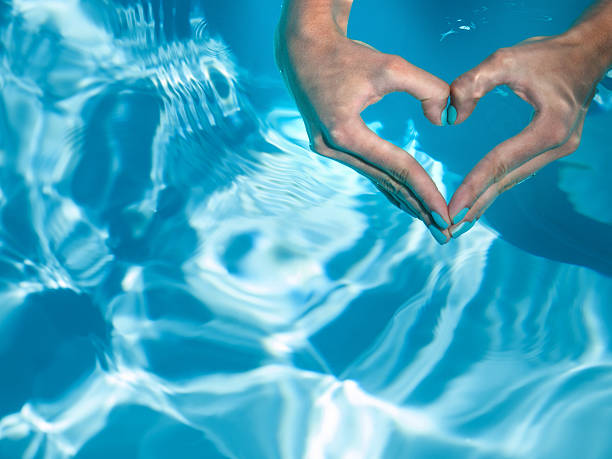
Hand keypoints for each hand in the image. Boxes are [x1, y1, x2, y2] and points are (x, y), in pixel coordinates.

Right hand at [275, 3, 452, 242]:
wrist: (303, 48)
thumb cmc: (346, 54)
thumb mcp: (391, 65)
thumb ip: (427, 88)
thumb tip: (445, 119)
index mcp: (344, 131)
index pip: (395, 166)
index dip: (424, 190)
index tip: (447, 214)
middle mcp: (332, 147)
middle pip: (384, 182)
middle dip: (418, 207)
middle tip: (446, 233)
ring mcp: (327, 149)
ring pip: (374, 179)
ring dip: (404, 200)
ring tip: (430, 223)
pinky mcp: (329, 146)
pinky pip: (365, 170)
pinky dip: (387, 185)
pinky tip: (403, 202)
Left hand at [447, 32, 611, 237]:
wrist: (587, 53)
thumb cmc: (548, 54)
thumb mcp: (506, 59)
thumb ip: (472, 83)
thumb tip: (450, 118)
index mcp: (550, 127)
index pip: (501, 161)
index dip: (474, 185)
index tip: (451, 207)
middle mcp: (557, 144)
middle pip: (509, 180)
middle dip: (477, 205)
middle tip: (449, 229)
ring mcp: (559, 149)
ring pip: (515, 180)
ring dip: (486, 200)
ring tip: (459, 222)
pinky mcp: (553, 147)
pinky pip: (520, 171)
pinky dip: (498, 186)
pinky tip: (481, 199)